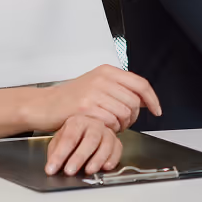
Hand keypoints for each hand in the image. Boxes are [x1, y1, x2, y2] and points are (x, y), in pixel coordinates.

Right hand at [26, 64, 161, 132]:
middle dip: (133, 117)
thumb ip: (120, 88)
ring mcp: (93, 93)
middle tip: (123, 122)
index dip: (152, 99)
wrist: (45, 105)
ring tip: (109, 125)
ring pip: (124, 113)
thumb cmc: (71, 98)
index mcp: (107, 71)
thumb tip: (144, 99)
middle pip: (134, 102)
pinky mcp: (85, 108)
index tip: (157, 110)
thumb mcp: (97, 85)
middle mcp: (102, 79)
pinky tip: (101, 127)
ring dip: (121, 125)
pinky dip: (109, 129)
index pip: (141, 84)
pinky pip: (110, 122)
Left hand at [45, 115, 123, 176]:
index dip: (60, 155)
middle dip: (79, 157)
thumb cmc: (71, 138)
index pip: (69, 138)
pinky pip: (117, 149)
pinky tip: (105, 167)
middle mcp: (93, 124)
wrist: (85, 133)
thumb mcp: (58, 143)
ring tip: (88, 171)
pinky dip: (112, 159)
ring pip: (106, 144)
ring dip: (97, 159)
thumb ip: (55, 154)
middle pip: (90, 140)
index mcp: (76, 122)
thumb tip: (52, 167)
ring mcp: (106, 132)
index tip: (52, 168)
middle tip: (70, 171)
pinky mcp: (116, 142)